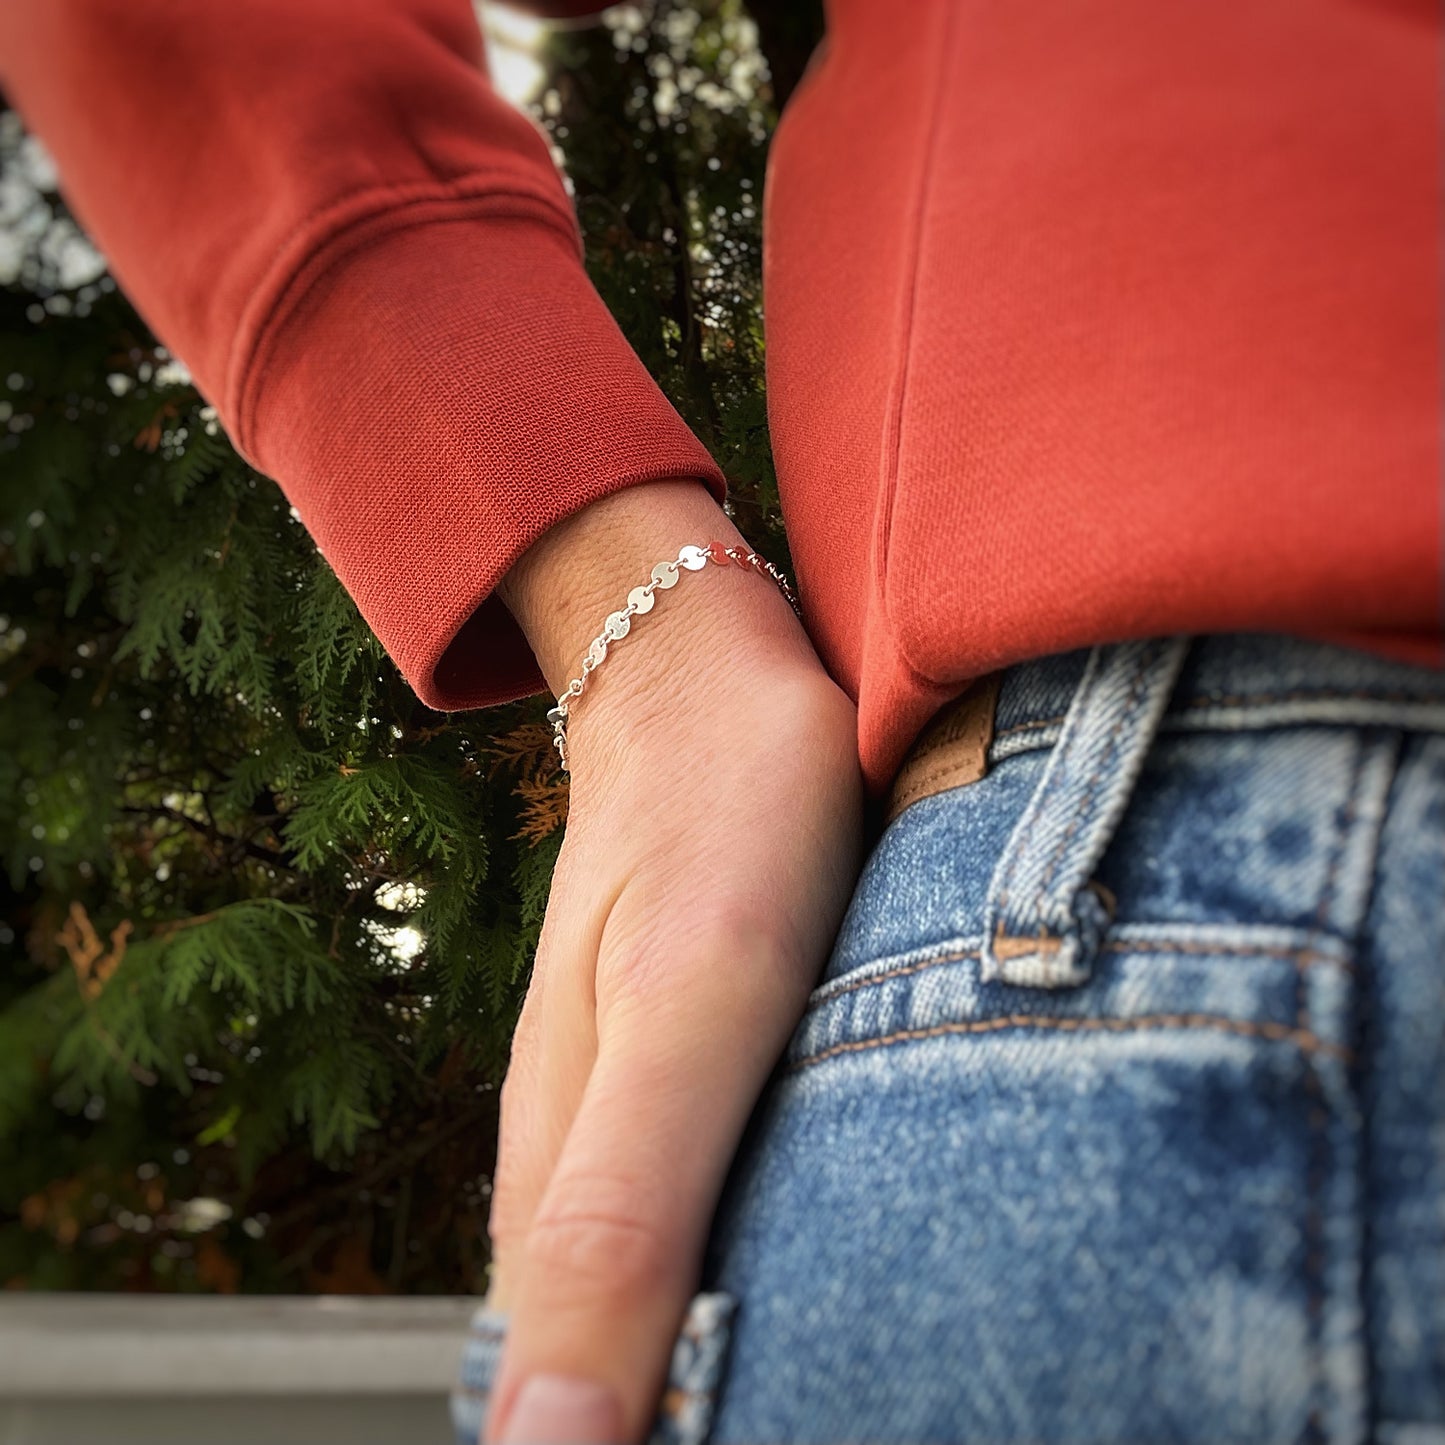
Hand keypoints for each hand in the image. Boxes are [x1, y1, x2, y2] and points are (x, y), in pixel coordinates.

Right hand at [483, 480, 863, 1442]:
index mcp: (560, 1198)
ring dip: (766, 1359)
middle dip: (719, 1406)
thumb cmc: (719, 818)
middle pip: (635, 1377)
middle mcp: (587, 1181)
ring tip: (884, 1372)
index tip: (790, 1429)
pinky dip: (786, 1273)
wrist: (707, 676)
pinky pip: (729, 1222)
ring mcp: (641, 1131)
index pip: (577, 1422)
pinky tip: (861, 1278)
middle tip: (877, 1400)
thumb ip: (618, 1212)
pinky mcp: (692, 1085)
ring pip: (688, 1305)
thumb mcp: (686, 1005)